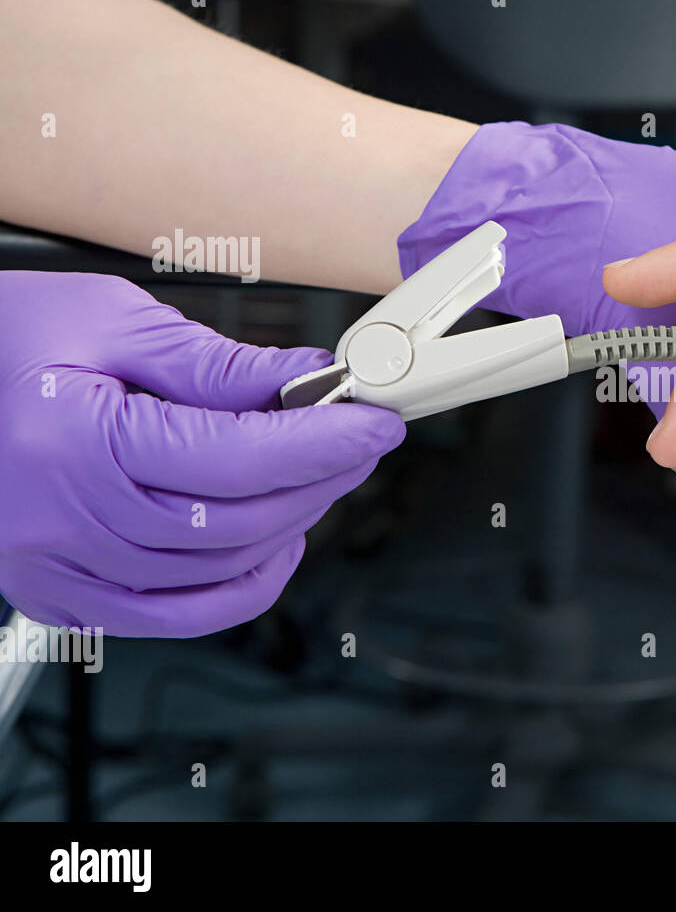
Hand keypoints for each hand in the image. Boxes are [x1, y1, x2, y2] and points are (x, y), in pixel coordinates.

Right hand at [0, 271, 405, 636]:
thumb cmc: (2, 340)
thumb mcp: (109, 321)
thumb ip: (214, 364)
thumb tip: (306, 381)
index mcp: (74, 444)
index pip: (238, 458)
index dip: (323, 443)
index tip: (375, 423)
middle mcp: (63, 522)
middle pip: (238, 521)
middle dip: (320, 480)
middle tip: (358, 442)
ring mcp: (58, 570)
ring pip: (218, 574)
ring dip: (291, 527)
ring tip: (319, 480)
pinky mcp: (60, 593)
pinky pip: (176, 617)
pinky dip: (241, 588)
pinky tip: (275, 544)